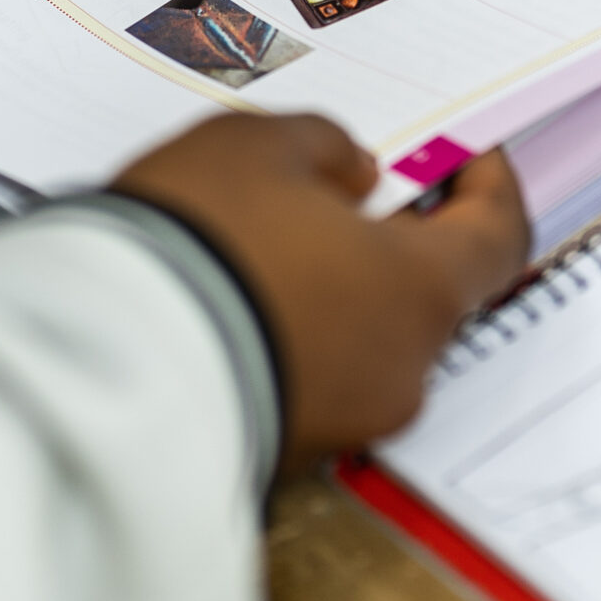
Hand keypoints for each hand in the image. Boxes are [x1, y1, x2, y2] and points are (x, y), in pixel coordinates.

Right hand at [111, 114, 528, 474]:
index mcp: (421, 291)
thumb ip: (326, 148)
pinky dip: (287, 339)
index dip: (489, 185)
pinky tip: (228, 299)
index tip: (464, 153)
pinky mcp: (282, 454)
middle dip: (390, 238)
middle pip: (426, 292)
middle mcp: (401, 371)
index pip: (499, 238)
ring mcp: (343, 424)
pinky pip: (306, 381)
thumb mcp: (257, 147)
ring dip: (332, 291)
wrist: (101, 366)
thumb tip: (355, 174)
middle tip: (338, 190)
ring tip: (259, 244)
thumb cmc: (197, 244)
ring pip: (361, 339)